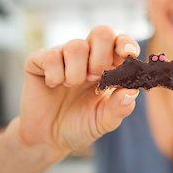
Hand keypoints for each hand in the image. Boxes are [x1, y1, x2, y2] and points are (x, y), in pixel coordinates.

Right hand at [18, 26, 139, 156]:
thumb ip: (119, 108)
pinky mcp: (40, 60)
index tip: (128, 55)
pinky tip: (53, 85)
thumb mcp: (103, 121)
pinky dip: (55, 76)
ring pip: (76, 46)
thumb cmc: (80, 125)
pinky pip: (50, 57)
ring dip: (77, 73)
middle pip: (102, 32)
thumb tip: (132, 91)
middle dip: (101, 57)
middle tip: (94, 78)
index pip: (122, 42)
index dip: (126, 44)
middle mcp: (88, 55)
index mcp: (109, 65)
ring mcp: (64, 54)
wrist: (48, 139)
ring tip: (71, 86)